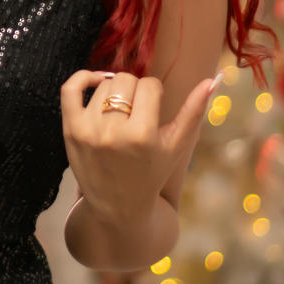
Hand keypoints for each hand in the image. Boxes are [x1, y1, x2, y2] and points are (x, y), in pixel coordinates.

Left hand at [59, 69, 218, 222]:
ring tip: (121, 110)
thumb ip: (194, 111)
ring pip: (103, 84)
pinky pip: (70, 88)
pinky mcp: (70, 130)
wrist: (117, 205)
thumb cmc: (152, 172)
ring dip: (114, 90)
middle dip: (135, 89)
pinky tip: (97, 83)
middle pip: (125, 80)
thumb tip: (213, 79)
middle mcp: (112, 133)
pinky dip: (83, 78)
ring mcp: (87, 131)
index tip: (154, 108)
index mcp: (142, 136)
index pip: (149, 86)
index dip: (155, 92)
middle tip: (137, 109)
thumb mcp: (176, 146)